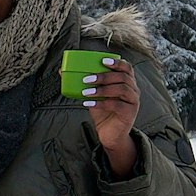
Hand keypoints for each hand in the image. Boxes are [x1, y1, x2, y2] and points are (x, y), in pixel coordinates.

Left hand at [80, 57, 140, 177]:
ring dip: (102, 89)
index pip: (126, 67)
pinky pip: (117, 105)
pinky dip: (102, 103)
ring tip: (86, 92)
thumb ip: (84, 84)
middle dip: (104, 76)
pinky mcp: (129, 113)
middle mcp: (133, 90)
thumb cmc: (103, 113)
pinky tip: (89, 103)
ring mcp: (133, 101)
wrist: (110, 134)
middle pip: (122, 77)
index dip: (116, 62)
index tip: (102, 61)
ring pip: (122, 89)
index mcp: (127, 82)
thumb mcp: (93, 96)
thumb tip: (63, 71)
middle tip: (86, 79)